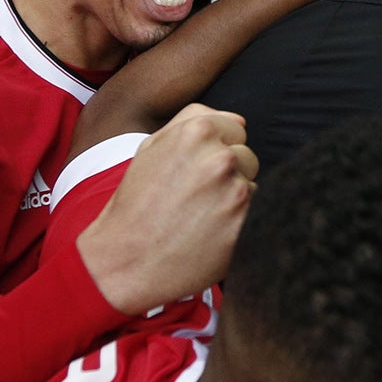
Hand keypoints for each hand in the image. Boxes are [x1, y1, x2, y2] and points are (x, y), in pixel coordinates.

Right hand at [75, 104, 259, 313]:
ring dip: (233, 197)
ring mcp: (235, 192)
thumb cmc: (136, 204)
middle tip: (194, 196)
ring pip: (251, 184)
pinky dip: (237, 220)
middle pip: (247, 156)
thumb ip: (194, 120)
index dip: (216, 150)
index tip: (195, 170)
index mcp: (197, 133)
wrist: (126, 261)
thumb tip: (239, 121)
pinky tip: (209, 231)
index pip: (236, 129)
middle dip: (228, 173)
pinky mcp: (244, 224)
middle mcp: (221, 158)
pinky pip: (255, 211)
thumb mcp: (151, 148)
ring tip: (198, 215)